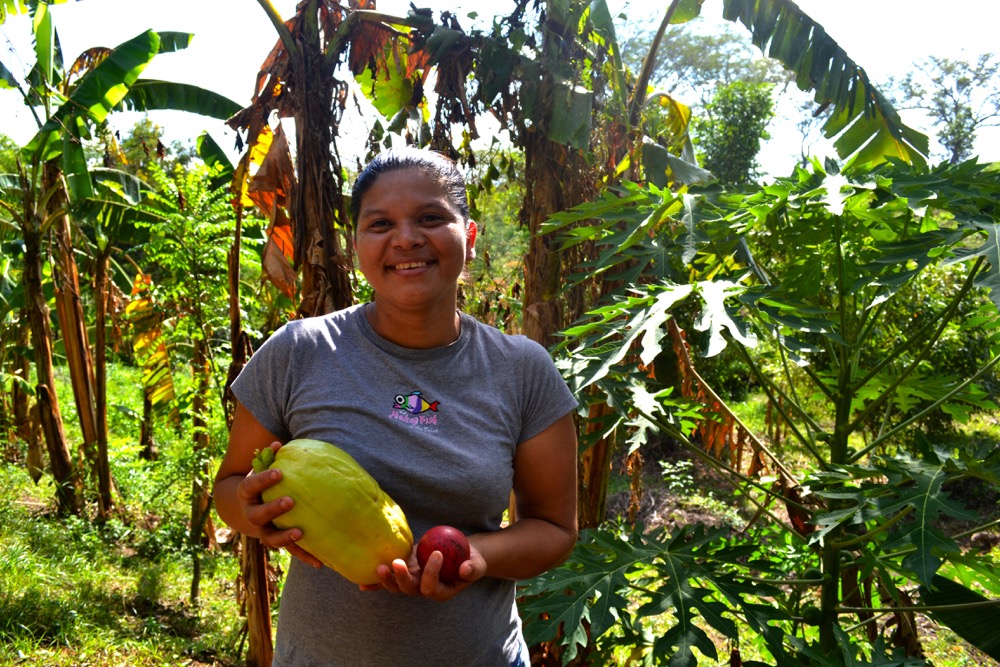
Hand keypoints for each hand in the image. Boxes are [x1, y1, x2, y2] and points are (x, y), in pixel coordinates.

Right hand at [237, 441, 322, 567]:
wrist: (244, 508)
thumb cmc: (260, 484)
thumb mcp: (260, 470)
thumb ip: (269, 459)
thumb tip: (278, 444)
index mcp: (246, 494)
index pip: (251, 486)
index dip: (264, 480)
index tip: (279, 472)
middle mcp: (252, 515)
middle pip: (258, 516)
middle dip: (273, 509)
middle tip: (290, 501)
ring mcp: (263, 531)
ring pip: (270, 539)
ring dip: (284, 537)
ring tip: (300, 532)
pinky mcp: (277, 542)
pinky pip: (290, 551)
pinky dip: (304, 556)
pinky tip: (319, 562)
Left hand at [361, 541, 486, 601]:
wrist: (461, 554)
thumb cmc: (471, 560)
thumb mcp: (477, 564)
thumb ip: (473, 568)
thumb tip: (465, 569)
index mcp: (440, 592)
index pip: (430, 587)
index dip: (431, 573)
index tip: (437, 553)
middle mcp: (423, 589)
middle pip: (408, 589)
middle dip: (401, 578)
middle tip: (397, 563)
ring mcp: (412, 580)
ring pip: (395, 586)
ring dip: (386, 579)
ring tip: (379, 567)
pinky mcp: (406, 570)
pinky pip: (389, 579)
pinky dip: (375, 583)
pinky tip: (362, 584)